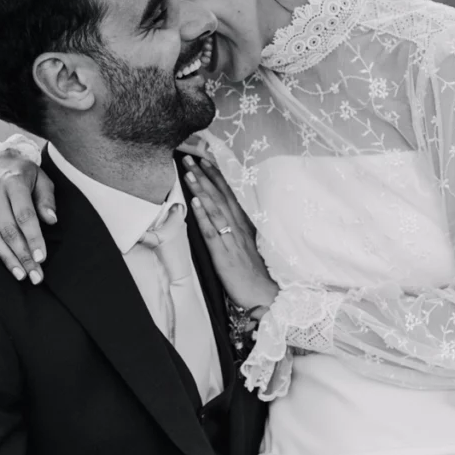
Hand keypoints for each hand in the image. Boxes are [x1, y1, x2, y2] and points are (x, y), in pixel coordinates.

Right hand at [0, 156, 56, 280]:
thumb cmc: (24, 175)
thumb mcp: (41, 179)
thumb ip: (46, 199)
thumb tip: (51, 220)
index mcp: (13, 182)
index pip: (24, 215)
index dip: (33, 238)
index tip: (42, 258)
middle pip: (8, 229)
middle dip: (23, 255)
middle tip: (35, 276)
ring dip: (6, 257)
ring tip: (20, 274)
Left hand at [182, 154, 278, 312]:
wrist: (266, 296)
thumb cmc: (257, 275)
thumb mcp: (249, 248)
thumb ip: (239, 232)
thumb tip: (225, 219)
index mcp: (246, 226)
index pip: (230, 196)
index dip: (217, 177)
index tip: (206, 159)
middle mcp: (240, 229)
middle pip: (221, 197)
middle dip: (205, 176)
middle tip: (190, 158)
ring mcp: (232, 240)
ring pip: (215, 210)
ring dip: (201, 190)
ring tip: (189, 173)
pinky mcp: (224, 255)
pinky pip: (213, 232)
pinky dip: (204, 216)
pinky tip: (195, 203)